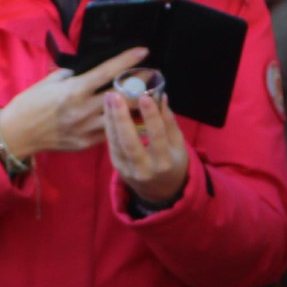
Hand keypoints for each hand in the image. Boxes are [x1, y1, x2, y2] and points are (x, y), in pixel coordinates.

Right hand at [0, 47, 149, 162]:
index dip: (127, 60)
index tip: (143, 52)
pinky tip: (129, 117)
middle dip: (141, 84)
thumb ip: (72, 75)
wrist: (16, 134)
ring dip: (135, 107)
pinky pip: (109, 133)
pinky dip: (120, 124)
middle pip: (122, 96)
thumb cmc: (30, 103)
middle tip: (154, 76)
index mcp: (74, 90)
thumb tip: (89, 69)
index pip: (107, 72)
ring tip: (147, 98)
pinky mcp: (86, 144)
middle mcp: (83, 110)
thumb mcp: (49, 81)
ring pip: (121, 118)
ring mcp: (86, 129)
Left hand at [104, 85, 189, 208]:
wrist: (160, 190)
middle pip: (130, 143)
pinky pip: (112, 145)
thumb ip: (169, 122)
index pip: (157, 137)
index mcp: (164, 163)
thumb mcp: (178, 145)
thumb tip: (161, 97)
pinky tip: (108, 110)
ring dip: (111, 119)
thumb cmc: (172, 162)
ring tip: (109, 97)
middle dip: (121, 118)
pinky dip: (109, 127)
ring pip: (116, 143)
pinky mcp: (117, 168)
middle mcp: (145, 169)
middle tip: (116, 95)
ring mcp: (128, 170)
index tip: (144, 96)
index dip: (151, 117)